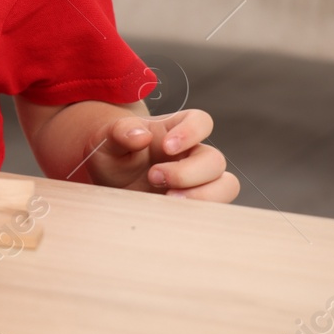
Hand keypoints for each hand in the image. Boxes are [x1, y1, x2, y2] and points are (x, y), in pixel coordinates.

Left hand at [87, 108, 239, 201]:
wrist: (108, 181)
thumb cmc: (112, 154)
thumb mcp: (107, 140)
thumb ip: (120, 132)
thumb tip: (141, 136)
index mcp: (173, 131)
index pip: (200, 121)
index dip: (191, 132)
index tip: (166, 147)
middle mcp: (191, 154)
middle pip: (215, 159)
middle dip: (187, 173)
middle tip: (154, 177)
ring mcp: (197, 179)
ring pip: (226, 185)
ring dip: (203, 195)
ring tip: (169, 200)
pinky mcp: (196, 202)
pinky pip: (216, 208)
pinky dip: (200, 212)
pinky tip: (172, 212)